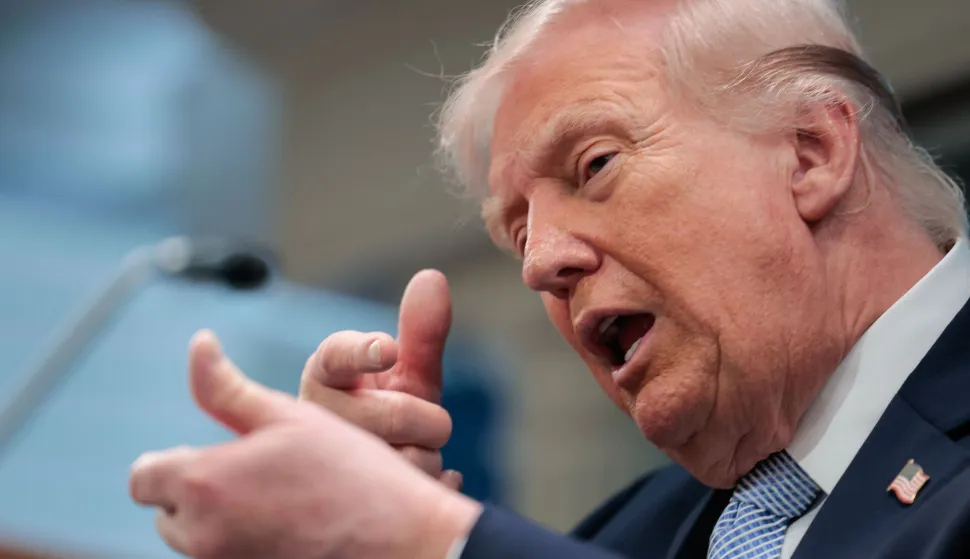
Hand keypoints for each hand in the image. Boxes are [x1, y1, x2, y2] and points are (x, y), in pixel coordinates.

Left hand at [129, 331, 481, 558]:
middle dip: (196, 493)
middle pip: (167, 513)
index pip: (143, 476)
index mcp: (203, 483)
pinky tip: (290, 526)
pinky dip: (244, 543)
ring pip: (197, 540)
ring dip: (219, 520)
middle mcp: (202, 535)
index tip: (212, 455)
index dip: (171, 461)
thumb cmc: (349, 473)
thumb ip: (227, 387)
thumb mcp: (289, 416)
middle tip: (253, 475)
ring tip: (277, 500)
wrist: (398, 540)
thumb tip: (199, 343)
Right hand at [299, 270, 460, 488]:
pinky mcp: (348, 507)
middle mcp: (314, 419)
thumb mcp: (403, 374)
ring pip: (409, 461)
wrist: (365, 479)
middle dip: (425, 418)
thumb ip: (419, 332)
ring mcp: (325, 468)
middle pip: (392, 415)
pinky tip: (417, 486)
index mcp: (323, 376)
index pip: (335, 357)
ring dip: (425, 457)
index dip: (361, 351)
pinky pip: (416, 494)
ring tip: (405, 456)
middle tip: (421, 423)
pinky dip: (434, 484)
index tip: (385, 347)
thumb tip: (432, 277)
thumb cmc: (381, 413)